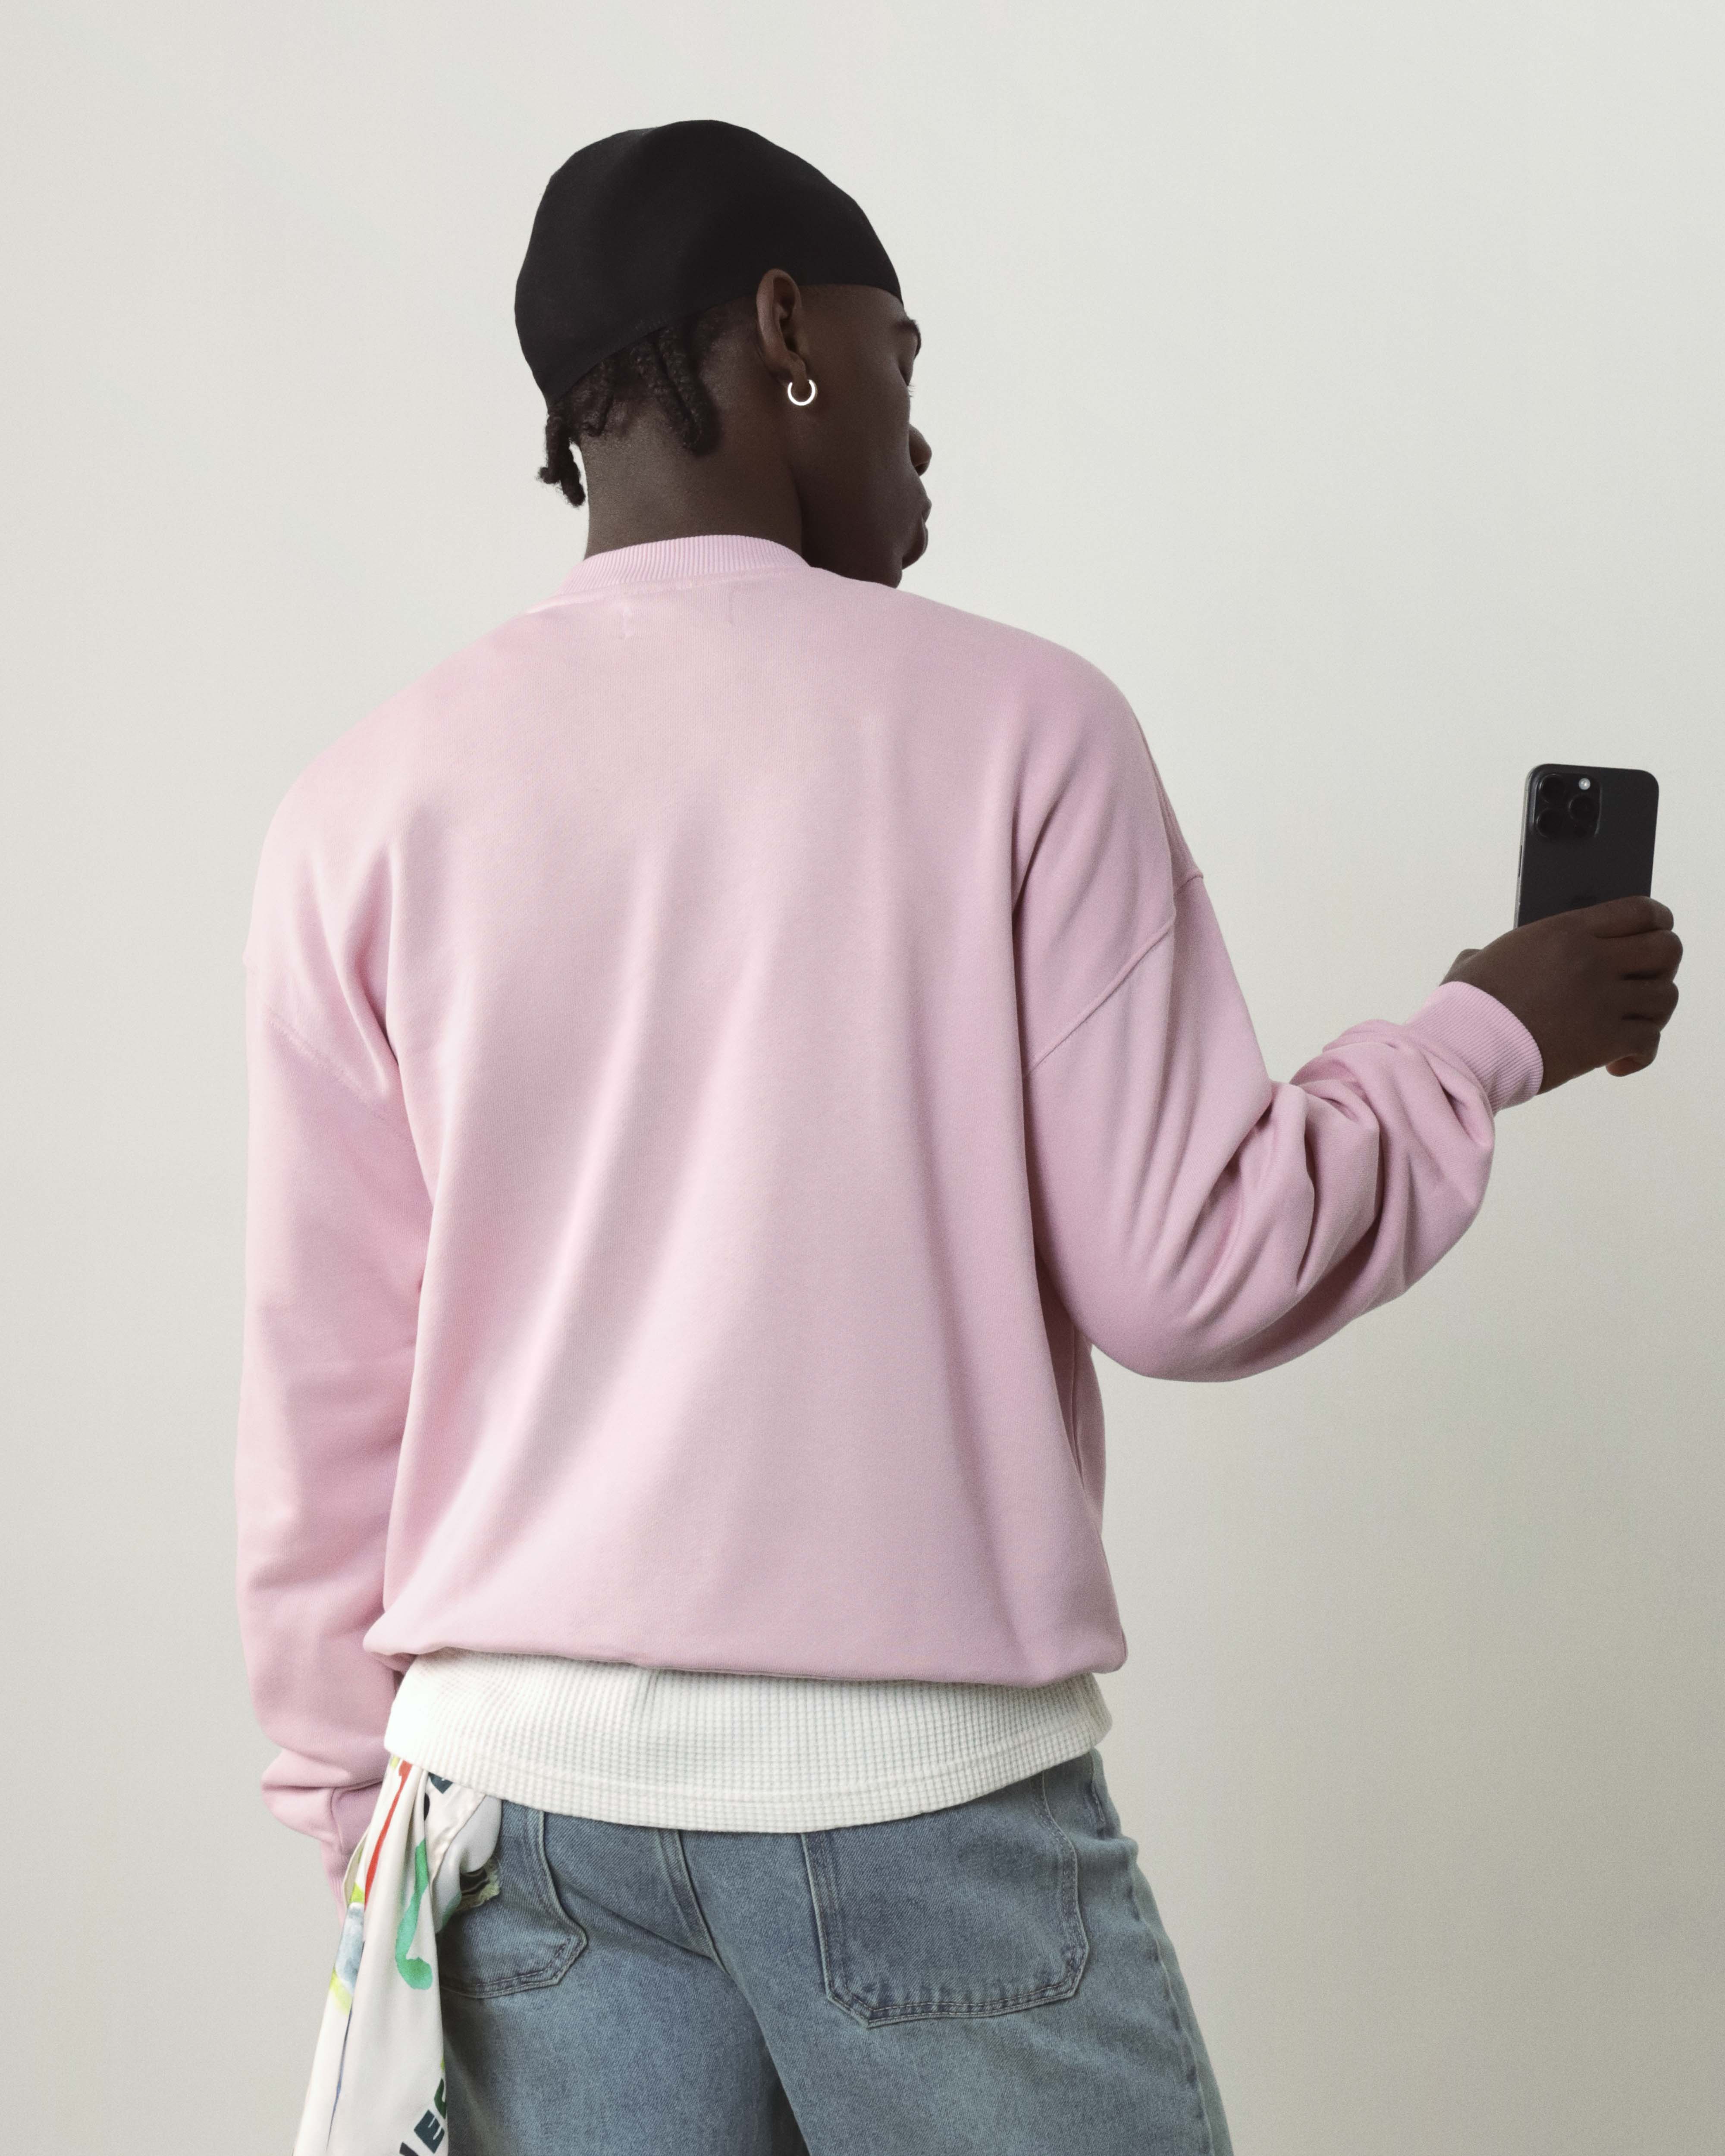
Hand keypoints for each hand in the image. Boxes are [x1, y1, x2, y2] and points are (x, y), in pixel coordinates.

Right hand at [1442, 896, 1682, 1092]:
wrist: (1462, 1049)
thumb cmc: (1464, 1007)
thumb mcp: (1479, 960)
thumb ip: (1494, 951)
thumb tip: (1480, 957)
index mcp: (1566, 932)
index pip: (1640, 911)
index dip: (1658, 922)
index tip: (1654, 936)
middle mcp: (1593, 959)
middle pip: (1667, 949)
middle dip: (1661, 968)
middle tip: (1640, 986)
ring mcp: (1603, 1000)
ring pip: (1665, 997)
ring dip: (1652, 1013)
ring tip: (1628, 1027)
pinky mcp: (1605, 1040)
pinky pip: (1650, 1041)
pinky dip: (1640, 1053)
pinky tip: (1617, 1063)